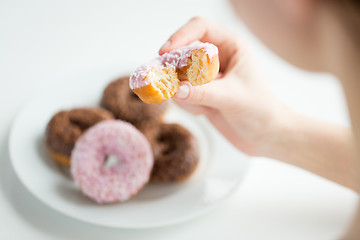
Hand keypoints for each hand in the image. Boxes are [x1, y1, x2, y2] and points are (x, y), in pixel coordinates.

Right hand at [159, 16, 290, 155]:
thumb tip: (175, 90)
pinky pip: (181, 93)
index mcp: (232, 47)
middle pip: (184, 52)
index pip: (200, 28)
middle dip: (175, 69)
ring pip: (179, 76)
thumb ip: (203, 93)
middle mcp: (218, 58)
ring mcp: (208, 77)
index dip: (180, 36)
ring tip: (203, 107)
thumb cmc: (261, 112)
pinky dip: (187, 104)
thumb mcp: (232, 98)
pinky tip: (205, 113)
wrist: (266, 136)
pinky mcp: (202, 93)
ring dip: (183, 93)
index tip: (165, 52)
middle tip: (167, 83)